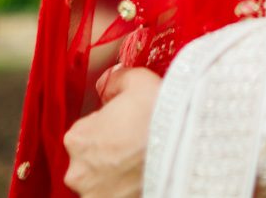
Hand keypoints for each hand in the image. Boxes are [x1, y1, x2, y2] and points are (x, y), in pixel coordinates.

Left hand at [63, 67, 160, 197]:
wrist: (187, 147)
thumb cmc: (160, 116)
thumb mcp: (137, 80)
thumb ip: (115, 79)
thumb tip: (109, 83)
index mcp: (77, 138)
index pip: (84, 131)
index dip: (106, 125)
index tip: (124, 124)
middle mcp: (78, 171)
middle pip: (90, 159)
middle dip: (108, 152)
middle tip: (134, 143)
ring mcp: (95, 195)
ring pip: (102, 180)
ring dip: (116, 173)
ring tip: (141, 161)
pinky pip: (116, 194)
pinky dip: (126, 188)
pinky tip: (143, 174)